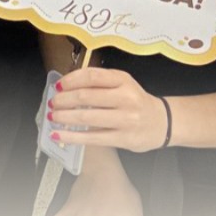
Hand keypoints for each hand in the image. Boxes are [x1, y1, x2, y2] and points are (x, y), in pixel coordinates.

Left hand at [48, 66, 166, 152]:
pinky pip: (92, 138)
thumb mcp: (122, 83)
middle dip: (64, 100)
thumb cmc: (136, 101)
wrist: (163, 122)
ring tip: (52, 117)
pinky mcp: (124, 139)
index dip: (70, 80)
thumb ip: (99, 81)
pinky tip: (58, 135)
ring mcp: (126, 119)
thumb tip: (66, 85)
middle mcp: (126, 98)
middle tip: (53, 102)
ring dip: (64, 117)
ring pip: (87, 117)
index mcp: (123, 80)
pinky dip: (72, 136)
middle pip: (86, 96)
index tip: (58, 86)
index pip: (91, 76)